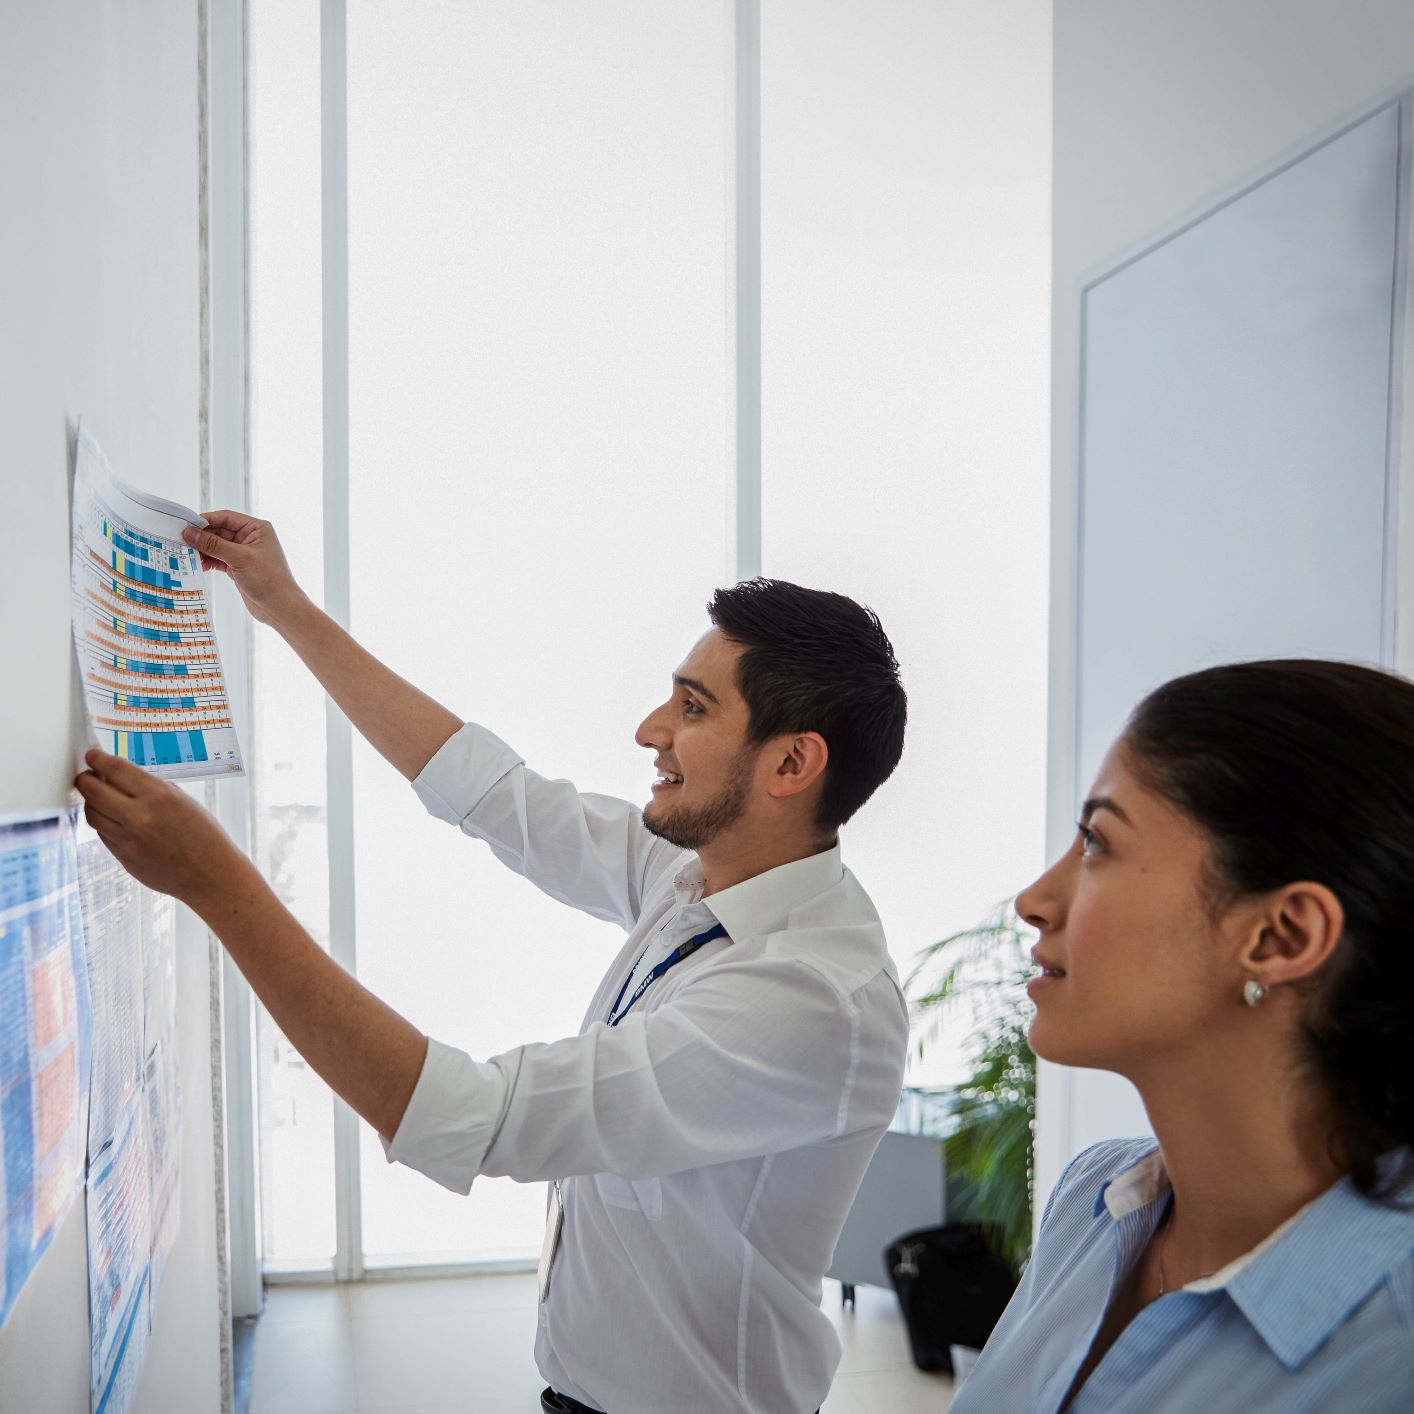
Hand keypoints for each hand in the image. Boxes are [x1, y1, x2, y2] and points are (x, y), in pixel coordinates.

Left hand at [74, 750, 251, 906]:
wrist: (210, 874)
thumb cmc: (204, 835)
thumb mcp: (183, 801)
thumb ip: (152, 789)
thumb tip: (122, 779)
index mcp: (158, 796)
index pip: (115, 769)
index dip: (99, 759)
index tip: (93, 755)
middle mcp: (139, 816)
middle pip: (93, 791)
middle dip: (84, 779)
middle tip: (85, 775)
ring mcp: (128, 840)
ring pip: (92, 814)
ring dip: (91, 802)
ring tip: (97, 797)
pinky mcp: (123, 857)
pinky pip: (103, 834)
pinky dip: (103, 822)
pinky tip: (112, 818)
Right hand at [182, 510, 307, 628]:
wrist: (280, 607)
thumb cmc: (269, 580)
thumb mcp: (240, 558)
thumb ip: (213, 545)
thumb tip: (190, 533)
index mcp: (257, 528)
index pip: (226, 517)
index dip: (206, 520)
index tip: (186, 525)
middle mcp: (250, 538)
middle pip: (218, 531)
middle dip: (201, 537)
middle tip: (181, 542)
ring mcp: (243, 553)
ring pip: (216, 546)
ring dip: (202, 550)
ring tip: (186, 555)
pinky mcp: (237, 567)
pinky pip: (217, 559)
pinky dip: (207, 561)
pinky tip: (197, 565)